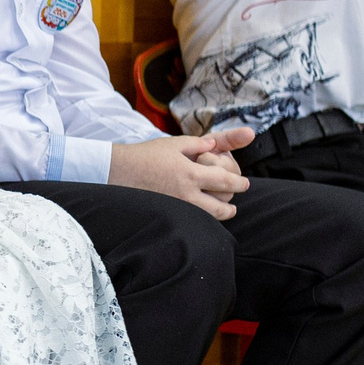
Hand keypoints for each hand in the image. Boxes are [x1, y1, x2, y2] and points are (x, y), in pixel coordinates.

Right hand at [108, 134, 251, 219]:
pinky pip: (195, 221)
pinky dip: (205, 218)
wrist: (118, 172)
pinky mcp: (168, 215)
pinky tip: (205, 213)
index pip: (225, 181)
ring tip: (227, 209)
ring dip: (223, 212)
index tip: (244, 183)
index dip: (239, 183)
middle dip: (233, 201)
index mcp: (191, 173)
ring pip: (210, 217)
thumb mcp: (174, 144)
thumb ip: (198, 144)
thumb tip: (216, 145)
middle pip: (222, 204)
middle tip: (237, 197)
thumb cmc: (146, 155)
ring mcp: (177, 208)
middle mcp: (187, 194)